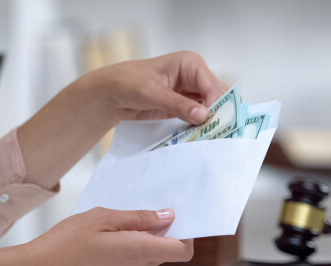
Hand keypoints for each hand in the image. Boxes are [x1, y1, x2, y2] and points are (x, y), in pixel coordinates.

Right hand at [0, 207, 191, 265]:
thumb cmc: (67, 242)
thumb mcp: (104, 217)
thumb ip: (139, 217)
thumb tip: (167, 216)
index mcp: (140, 251)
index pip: (183, 250)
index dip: (188, 233)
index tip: (180, 215)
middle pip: (170, 250)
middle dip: (168, 231)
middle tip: (152, 209)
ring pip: (154, 254)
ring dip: (150, 236)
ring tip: (128, 217)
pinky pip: (138, 258)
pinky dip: (137, 243)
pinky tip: (117, 229)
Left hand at [85, 51, 229, 124]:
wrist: (112, 93)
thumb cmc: (128, 82)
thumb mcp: (152, 93)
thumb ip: (178, 104)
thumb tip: (204, 116)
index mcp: (191, 64)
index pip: (213, 85)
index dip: (217, 104)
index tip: (214, 123)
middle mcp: (195, 77)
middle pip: (217, 96)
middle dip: (218, 113)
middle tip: (218, 133)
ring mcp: (192, 92)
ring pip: (212, 108)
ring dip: (211, 122)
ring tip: (211, 137)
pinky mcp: (186, 106)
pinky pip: (200, 117)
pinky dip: (201, 126)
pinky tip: (201, 136)